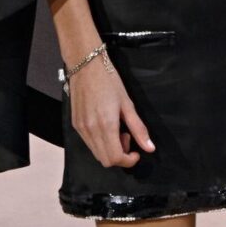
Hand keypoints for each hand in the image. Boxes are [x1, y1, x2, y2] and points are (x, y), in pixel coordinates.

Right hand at [67, 51, 155, 170]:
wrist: (85, 65)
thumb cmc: (109, 81)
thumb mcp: (128, 104)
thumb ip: (139, 129)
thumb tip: (150, 148)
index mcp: (106, 126)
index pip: (116, 158)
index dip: (129, 161)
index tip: (137, 152)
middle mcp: (90, 131)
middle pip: (105, 160)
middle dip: (120, 156)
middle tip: (127, 136)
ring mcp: (81, 128)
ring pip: (96, 154)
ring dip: (109, 149)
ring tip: (116, 130)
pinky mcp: (75, 124)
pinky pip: (89, 143)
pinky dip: (100, 143)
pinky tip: (105, 126)